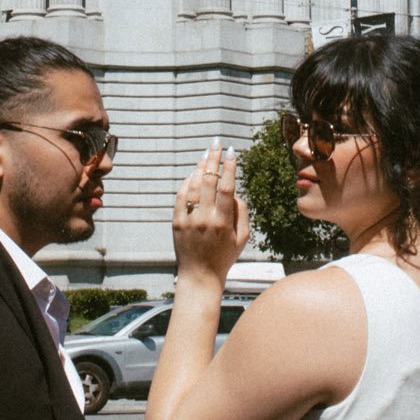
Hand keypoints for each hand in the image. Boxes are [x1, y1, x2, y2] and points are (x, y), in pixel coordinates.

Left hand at [172, 142, 249, 285]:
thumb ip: (242, 213)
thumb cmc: (224, 256)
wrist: (199, 275)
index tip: (232, 152)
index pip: (227, 187)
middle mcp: (205, 218)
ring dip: (199, 167)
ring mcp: (188, 220)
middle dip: (213, 158)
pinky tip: (193, 173)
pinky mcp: (177, 222)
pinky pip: (180, 196)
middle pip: (208, 181)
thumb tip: (235, 192)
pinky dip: (187, 182)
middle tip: (217, 143)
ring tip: (206, 154)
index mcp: (223, 222)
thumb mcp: (242, 238)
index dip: (230, 167)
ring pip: (192, 186)